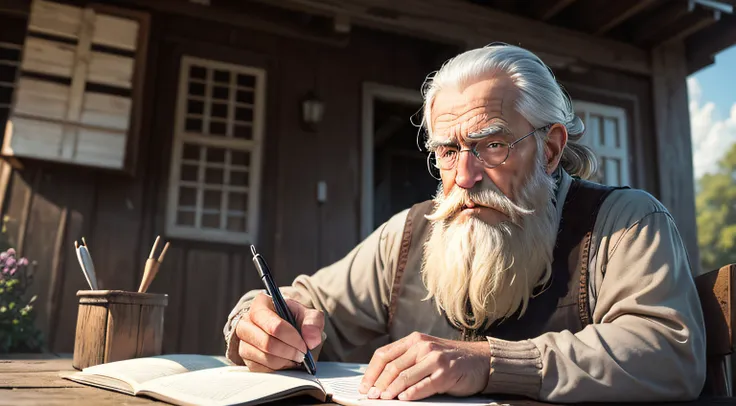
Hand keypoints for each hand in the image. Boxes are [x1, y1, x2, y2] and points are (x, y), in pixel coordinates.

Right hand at [235, 292, 323, 371]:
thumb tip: (311, 339)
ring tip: (296, 357)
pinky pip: (262, 369)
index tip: (304, 344)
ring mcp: (243, 341)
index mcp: (260, 304)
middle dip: (290, 351)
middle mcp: (246, 322)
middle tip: (302, 353)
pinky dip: (279, 369)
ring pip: (265, 358)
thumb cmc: (295, 320)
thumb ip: (313, 322)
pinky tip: (286, 362)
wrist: (287, 331)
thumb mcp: (308, 315)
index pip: (274, 325)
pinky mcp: (246, 359)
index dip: (291, 337)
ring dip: (286, 361)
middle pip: (268, 343)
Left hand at [358, 332, 489, 400]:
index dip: (371, 372)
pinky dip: (412, 393)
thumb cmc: (449, 359)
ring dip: (391, 390)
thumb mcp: (425, 353)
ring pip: (405, 376)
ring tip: (382, 399)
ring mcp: (435, 359)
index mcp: (414, 340)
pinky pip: (424, 385)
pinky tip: (403, 398)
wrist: (479, 360)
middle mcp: (423, 346)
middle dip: (378, 383)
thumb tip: (380, 380)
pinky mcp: (446, 373)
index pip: (384, 354)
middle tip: (370, 396)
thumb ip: (406, 360)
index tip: (364, 386)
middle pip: (392, 366)